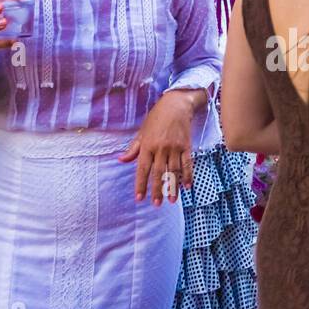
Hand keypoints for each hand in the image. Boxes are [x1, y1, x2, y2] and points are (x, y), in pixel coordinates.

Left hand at [117, 89, 202, 205]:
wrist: (176, 104)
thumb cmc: (157, 118)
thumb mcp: (142, 132)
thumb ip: (133, 148)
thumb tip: (121, 160)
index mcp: (147, 145)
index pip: (142, 169)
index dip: (141, 184)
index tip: (140, 198)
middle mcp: (160, 148)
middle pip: (158, 173)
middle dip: (157, 190)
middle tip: (157, 204)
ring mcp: (174, 147)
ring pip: (173, 171)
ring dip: (173, 187)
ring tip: (171, 200)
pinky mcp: (186, 146)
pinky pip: (187, 163)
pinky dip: (187, 175)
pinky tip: (187, 186)